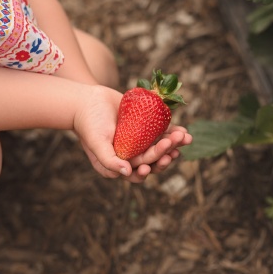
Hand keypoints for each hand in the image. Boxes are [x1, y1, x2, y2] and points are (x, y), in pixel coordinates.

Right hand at [72, 86, 192, 181]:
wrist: (87, 100)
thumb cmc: (89, 124)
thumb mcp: (96, 143)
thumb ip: (109, 161)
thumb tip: (128, 173)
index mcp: (120, 165)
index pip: (139, 172)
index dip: (152, 167)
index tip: (162, 159)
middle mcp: (131, 156)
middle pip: (153, 160)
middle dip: (165, 153)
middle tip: (173, 143)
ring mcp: (139, 142)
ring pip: (160, 147)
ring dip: (173, 145)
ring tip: (185, 138)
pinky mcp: (144, 128)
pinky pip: (161, 133)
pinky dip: (172, 132)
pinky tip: (184, 131)